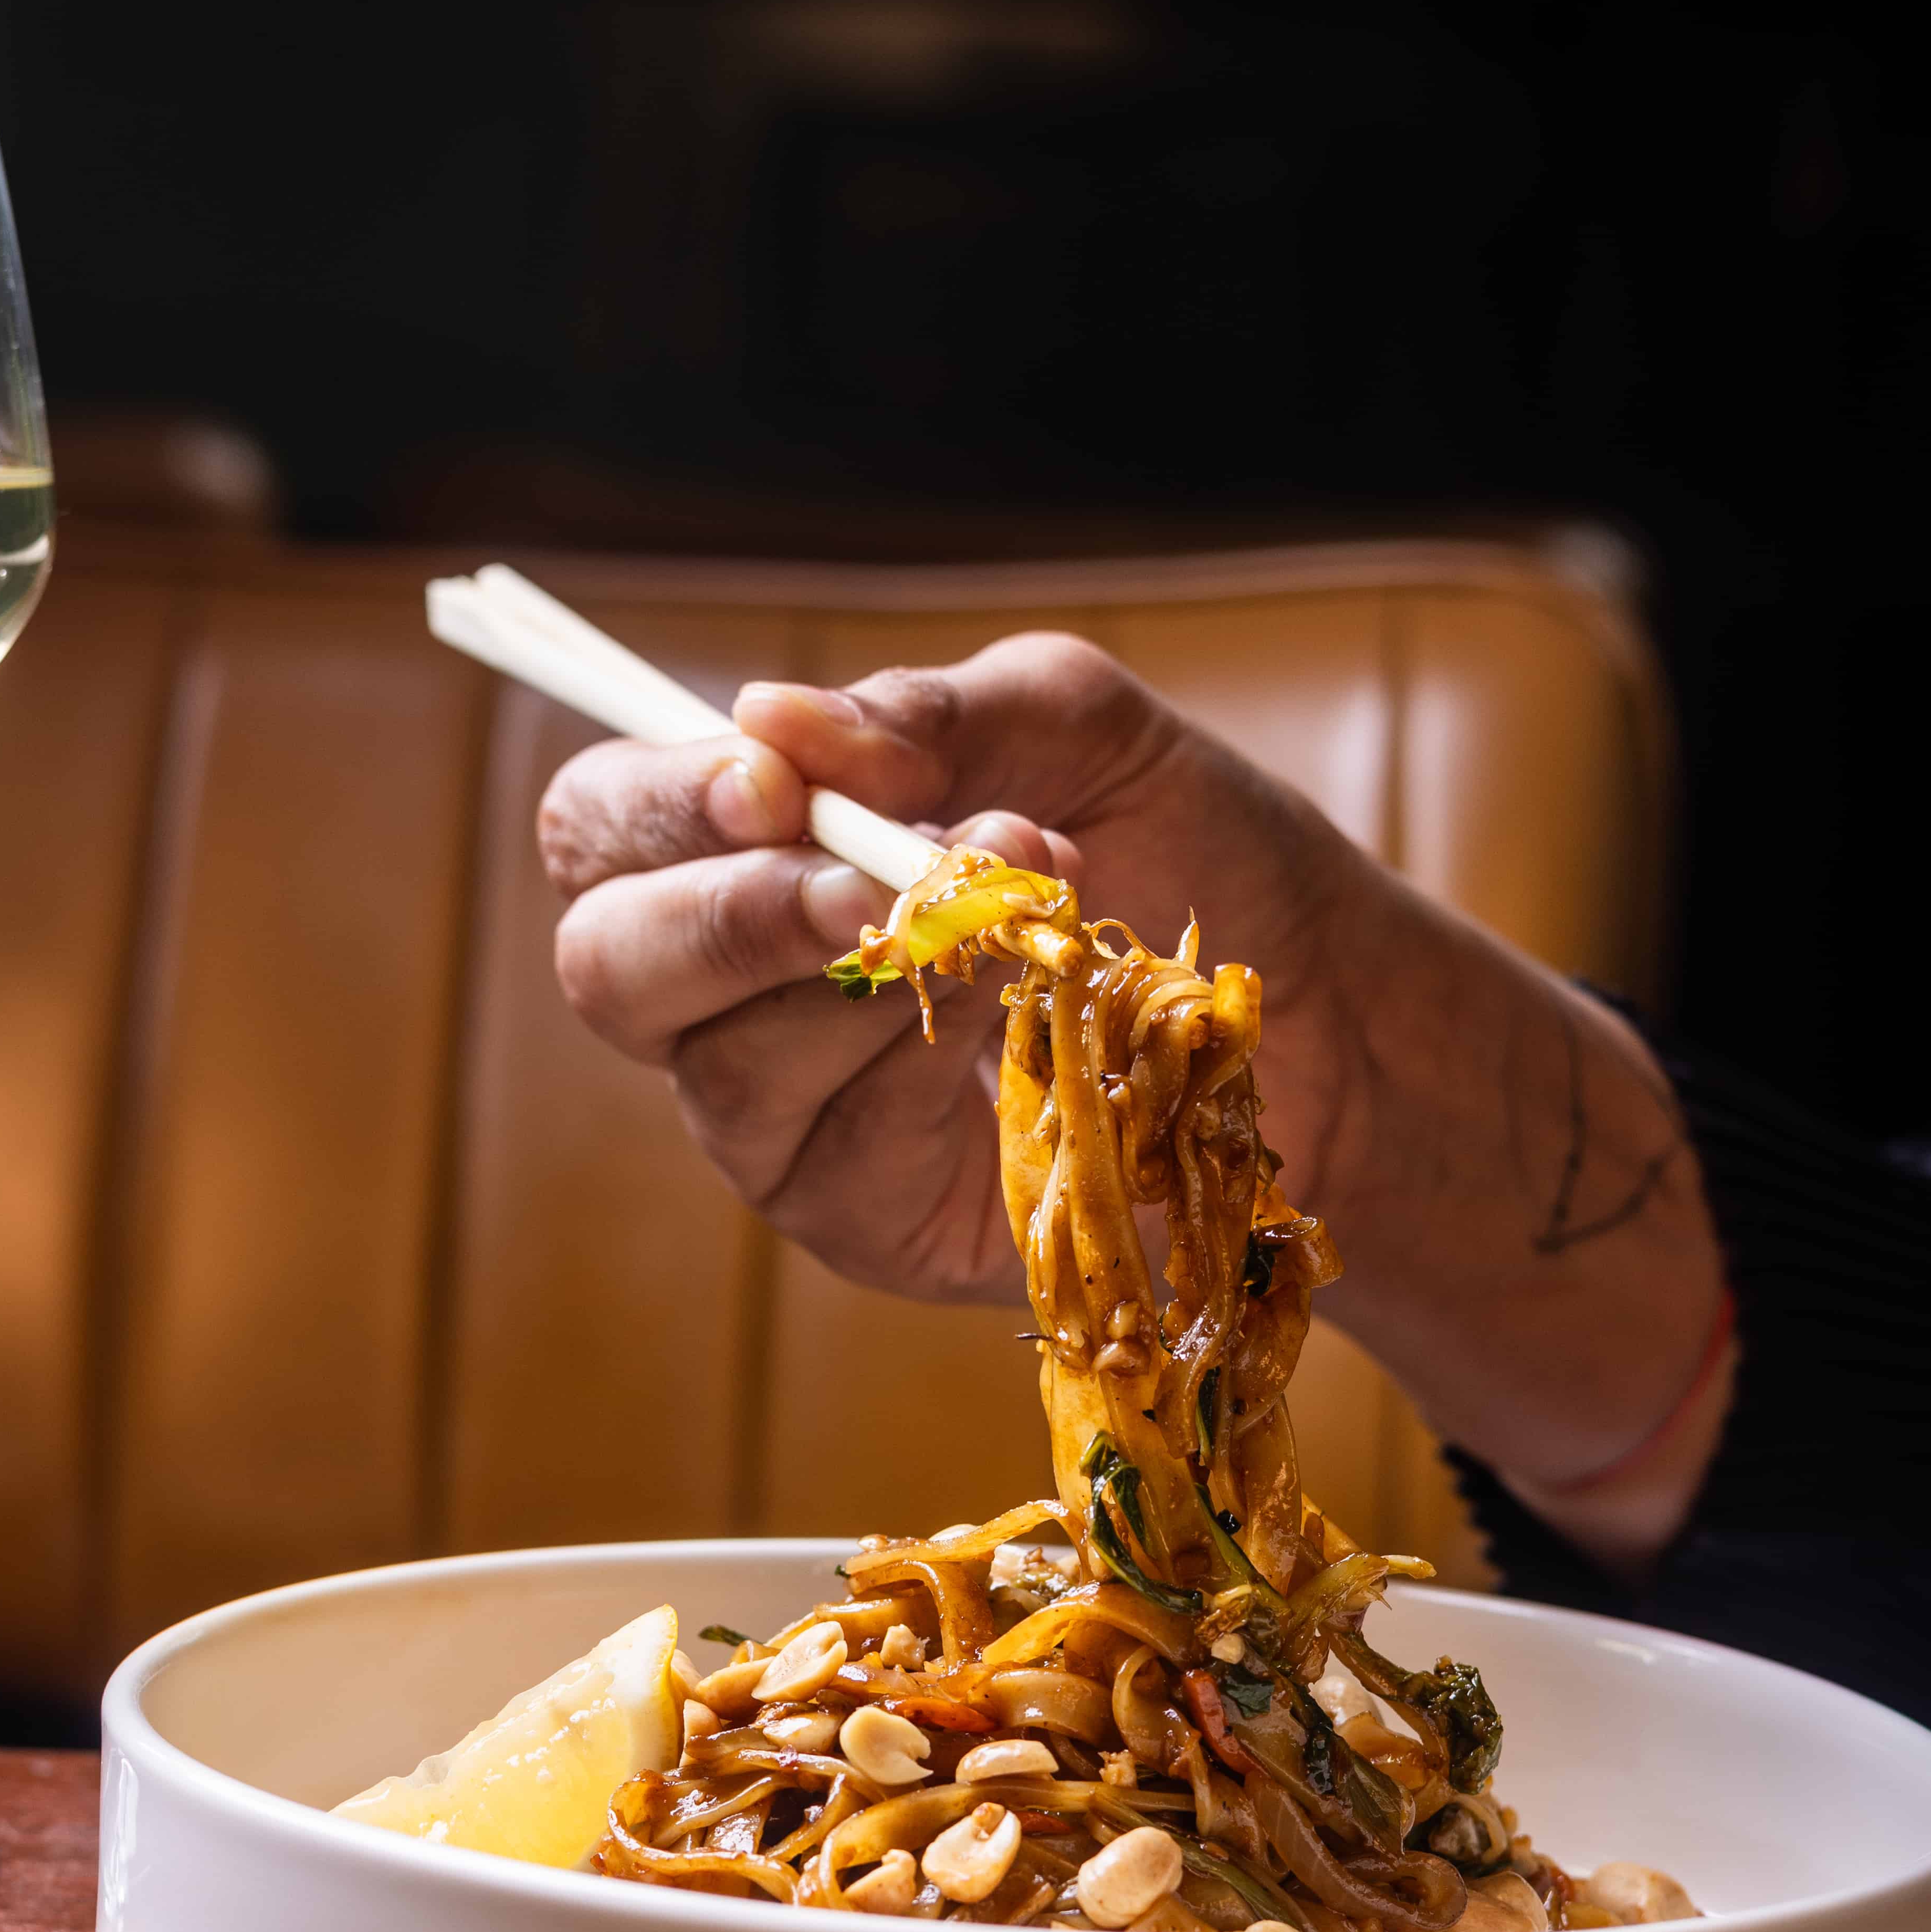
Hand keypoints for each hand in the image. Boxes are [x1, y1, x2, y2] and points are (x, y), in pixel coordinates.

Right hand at [539, 635, 1360, 1306]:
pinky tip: (1020, 1034)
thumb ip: (927, 713)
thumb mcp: (1075, 731)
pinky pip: (831, 1153)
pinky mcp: (856, 1218)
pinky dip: (926, 1075)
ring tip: (1007, 929)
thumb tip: (767, 716)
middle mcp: (733, 991)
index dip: (655, 804)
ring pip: (720, 1063)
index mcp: (750, 849)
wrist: (1325, 1013)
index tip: (770, 783)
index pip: (606, 824)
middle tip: (868, 881)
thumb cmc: (1187, 853)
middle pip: (608, 963)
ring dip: (868, 980)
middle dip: (723, 914)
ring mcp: (784, 1119)